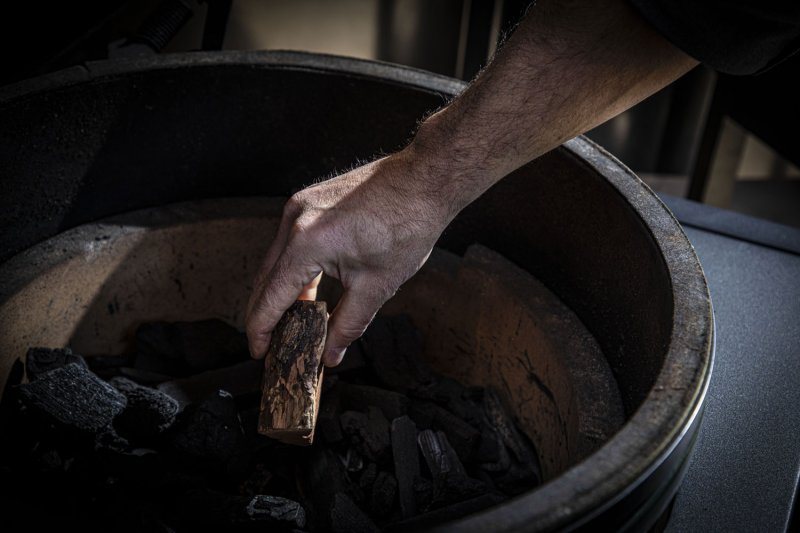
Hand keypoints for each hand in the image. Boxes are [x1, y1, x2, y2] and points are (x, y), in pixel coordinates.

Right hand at [245, 150, 448, 365]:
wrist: (424, 181)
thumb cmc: (407, 226)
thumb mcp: (377, 286)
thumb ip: (347, 325)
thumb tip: (330, 355)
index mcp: (307, 243)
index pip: (271, 297)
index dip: (262, 330)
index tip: (259, 353)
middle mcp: (294, 220)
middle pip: (266, 279)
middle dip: (265, 314)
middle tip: (271, 345)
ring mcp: (298, 206)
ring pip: (276, 260)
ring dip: (280, 293)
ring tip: (288, 324)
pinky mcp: (308, 201)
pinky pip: (290, 243)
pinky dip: (293, 270)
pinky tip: (305, 293)